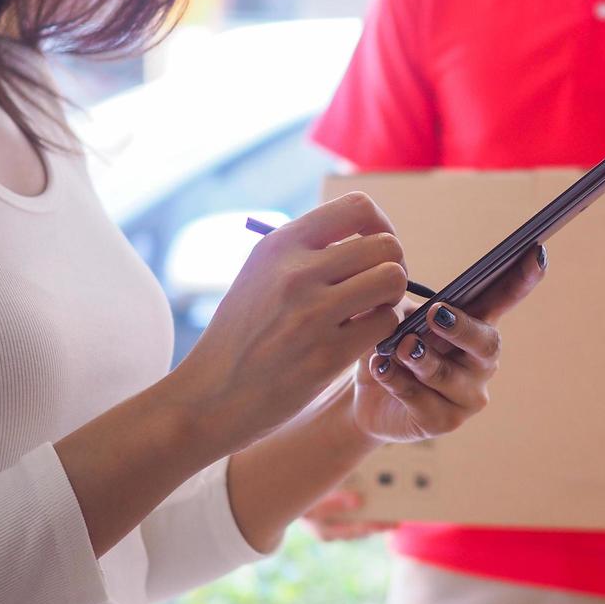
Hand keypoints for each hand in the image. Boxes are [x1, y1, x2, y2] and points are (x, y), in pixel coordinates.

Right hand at [167, 192, 408, 459]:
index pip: (358, 207)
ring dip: (392, 297)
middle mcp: (296, 272)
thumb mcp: (260, 275)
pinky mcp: (327, 355)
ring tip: (372, 311)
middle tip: (378, 288)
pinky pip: (386, 322)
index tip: (373, 249)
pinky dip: (383, 329)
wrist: (211, 395)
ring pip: (393, 279)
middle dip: (393, 265)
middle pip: (385, 244)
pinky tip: (362, 338)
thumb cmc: (243, 335)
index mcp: (279, 245)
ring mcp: (312, 314)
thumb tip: (369, 236)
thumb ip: (307, 251)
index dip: (380, 226)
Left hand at [305, 244, 547, 540]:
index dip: (522, 278)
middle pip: (486, 343)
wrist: (365, 396)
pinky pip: (422, 400)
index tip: (537, 251)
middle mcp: (480, 361)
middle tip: (435, 314)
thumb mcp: (394, 316)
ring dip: (421, 359)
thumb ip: (403, 304)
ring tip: (399, 346)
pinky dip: (398, 381)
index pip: (503, 298)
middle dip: (462, 328)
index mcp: (476, 324)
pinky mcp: (444, 421)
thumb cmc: (389, 345)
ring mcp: (467, 394)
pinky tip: (380, 368)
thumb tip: (394, 288)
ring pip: (450, 376)